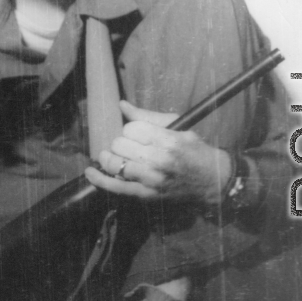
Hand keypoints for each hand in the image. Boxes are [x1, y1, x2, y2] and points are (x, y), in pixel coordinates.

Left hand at [85, 100, 231, 203]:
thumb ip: (147, 116)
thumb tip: (121, 105)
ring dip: (110, 157)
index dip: (131, 129)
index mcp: (166, 140)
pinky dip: (100, 180)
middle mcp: (157, 160)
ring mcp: (150, 180)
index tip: (137, 134)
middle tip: (129, 146)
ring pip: (114, 164)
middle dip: (121, 142)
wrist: (211, 180)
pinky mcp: (146, 195)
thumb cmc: (194, 150)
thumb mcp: (177, 126)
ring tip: (113, 155)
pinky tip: (90, 172)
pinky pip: (116, 188)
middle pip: (120, 144)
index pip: (131, 128)